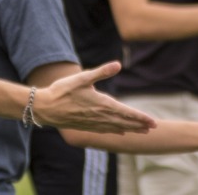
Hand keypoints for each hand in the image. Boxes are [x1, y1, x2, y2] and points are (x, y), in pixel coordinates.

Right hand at [37, 62, 156, 133]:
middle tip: (153, 128)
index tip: (152, 121)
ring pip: (116, 128)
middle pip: (124, 122)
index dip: (140, 117)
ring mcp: (93, 123)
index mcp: (102, 104)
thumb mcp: (82, 77)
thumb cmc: (62, 90)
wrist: (44, 107)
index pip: (126, 112)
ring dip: (130, 129)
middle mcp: (100, 116)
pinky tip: (120, 132)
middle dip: (140, 125)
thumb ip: (102, 72)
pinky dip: (116, 131)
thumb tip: (118, 64)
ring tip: (142, 131)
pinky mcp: (85, 126)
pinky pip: (105, 131)